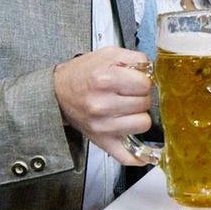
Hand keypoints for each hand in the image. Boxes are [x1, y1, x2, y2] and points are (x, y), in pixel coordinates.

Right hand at [53, 46, 153, 165]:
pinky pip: (127, 156)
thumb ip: (134, 58)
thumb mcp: (107, 54)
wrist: (59, 92)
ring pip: (143, 124)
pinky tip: (144, 148)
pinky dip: (139, 155)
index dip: (143, 80)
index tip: (135, 81)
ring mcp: (102, 125)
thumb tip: (151, 70)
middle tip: (128, 94)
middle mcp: (102, 104)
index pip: (145, 84)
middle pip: (145, 103)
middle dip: (140, 96)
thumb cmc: (83, 73)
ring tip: (127, 108)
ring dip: (139, 115)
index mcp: (104, 79)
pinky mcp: (102, 141)